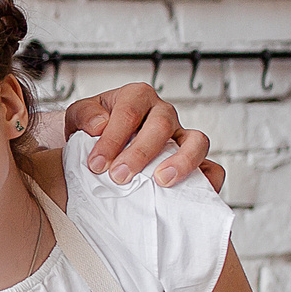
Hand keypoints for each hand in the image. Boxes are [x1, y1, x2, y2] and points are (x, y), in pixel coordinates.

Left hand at [63, 82, 222, 189]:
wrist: (100, 145)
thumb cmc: (93, 130)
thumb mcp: (79, 116)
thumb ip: (85, 116)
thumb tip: (99, 125)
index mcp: (137, 97)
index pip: (129, 112)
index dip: (113, 139)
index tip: (96, 164)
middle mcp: (163, 113)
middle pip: (162, 125)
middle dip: (140, 153)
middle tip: (119, 176)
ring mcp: (181, 136)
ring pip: (196, 141)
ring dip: (182, 161)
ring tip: (162, 181)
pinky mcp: (194, 159)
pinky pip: (212, 167)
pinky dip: (209, 180)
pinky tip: (194, 194)